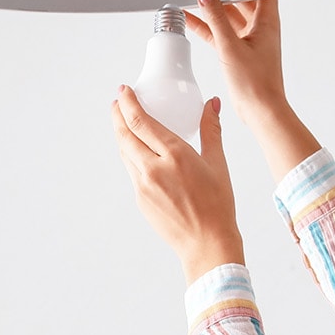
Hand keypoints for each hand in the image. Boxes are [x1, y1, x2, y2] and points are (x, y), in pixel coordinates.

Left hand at [112, 86, 243, 282]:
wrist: (207, 243)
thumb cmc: (218, 205)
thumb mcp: (217, 164)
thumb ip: (211, 130)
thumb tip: (212, 104)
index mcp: (175, 155)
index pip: (140, 122)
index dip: (128, 103)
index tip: (124, 91)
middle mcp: (154, 169)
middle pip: (125, 135)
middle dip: (117, 115)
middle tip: (118, 102)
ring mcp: (143, 185)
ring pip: (125, 153)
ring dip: (121, 135)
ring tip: (123, 123)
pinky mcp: (140, 199)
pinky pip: (131, 170)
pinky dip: (131, 155)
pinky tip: (137, 151)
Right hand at [185, 0, 321, 183]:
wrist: (261, 110)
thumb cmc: (256, 83)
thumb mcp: (231, 46)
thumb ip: (216, 19)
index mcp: (267, 21)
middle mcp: (260, 27)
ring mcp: (249, 39)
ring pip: (229, 16)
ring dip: (212, 9)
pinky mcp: (238, 51)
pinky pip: (220, 33)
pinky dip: (207, 27)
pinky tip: (190, 20)